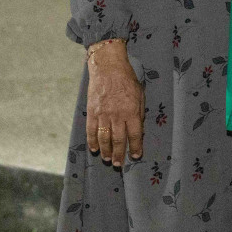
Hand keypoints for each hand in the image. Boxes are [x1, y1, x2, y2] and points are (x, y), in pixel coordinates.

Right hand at [85, 40, 143, 165]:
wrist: (108, 67)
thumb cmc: (126, 80)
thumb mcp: (140, 94)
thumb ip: (139, 112)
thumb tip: (139, 130)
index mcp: (132, 111)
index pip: (135, 134)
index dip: (135, 147)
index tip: (136, 156)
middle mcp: (117, 115)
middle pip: (119, 140)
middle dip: (120, 154)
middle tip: (119, 164)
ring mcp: (103, 114)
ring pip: (104, 138)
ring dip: (106, 151)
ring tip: (108, 159)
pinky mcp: (92, 112)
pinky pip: (91, 130)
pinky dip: (92, 141)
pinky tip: (94, 149)